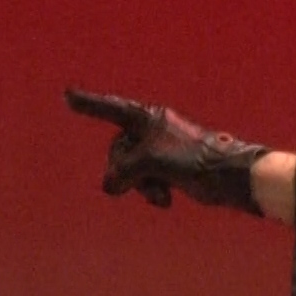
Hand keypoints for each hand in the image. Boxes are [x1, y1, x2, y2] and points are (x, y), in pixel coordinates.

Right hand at [64, 88, 268, 214]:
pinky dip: (151, 191)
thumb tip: (110, 186)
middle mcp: (151, 131)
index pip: (110, 108)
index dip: (89, 104)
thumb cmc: (192, 159)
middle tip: (141, 181)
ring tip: (160, 193)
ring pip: (130, 170)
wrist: (227, 177)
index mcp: (147, 118)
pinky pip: (144, 181)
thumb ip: (123, 170)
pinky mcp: (167, 168)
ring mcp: (158, 150)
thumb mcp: (150, 161)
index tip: (68, 95)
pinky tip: (166, 200)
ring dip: (141, 185)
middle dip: (126, 171)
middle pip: (118, 151)